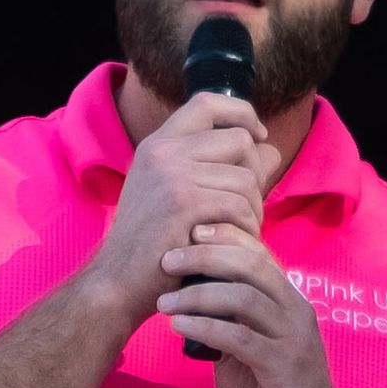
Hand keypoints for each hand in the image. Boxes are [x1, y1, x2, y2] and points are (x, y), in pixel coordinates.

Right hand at [90, 91, 267, 327]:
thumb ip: (214, 167)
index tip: (258, 137)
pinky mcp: (184, 204)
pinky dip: (246, 229)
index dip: (242, 113)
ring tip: (239, 233)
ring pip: (245, 177)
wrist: (116, 284)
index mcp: (157, 145)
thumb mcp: (173, 194)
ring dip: (253, 210)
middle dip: (256, 175)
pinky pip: (239, 205)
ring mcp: (172, 174)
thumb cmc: (152, 246)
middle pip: (239, 140)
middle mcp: (162, 152)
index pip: (208, 103)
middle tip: (247, 208)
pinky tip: (232, 244)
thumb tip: (270, 148)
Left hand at [155, 228, 346, 387]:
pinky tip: (179, 326)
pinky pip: (240, 337)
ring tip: (163, 303)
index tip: (190, 231)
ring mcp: (292, 337)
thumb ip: (230, 323)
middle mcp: (295, 311)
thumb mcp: (247, 351)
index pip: (259, 255)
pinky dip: (206, 327)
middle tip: (167, 259)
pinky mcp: (283, 366)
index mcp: (288, 302)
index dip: (225, 238)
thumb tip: (192, 303)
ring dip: (198, 295)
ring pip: (245, 298)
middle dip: (206, 257)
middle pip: (251, 266)